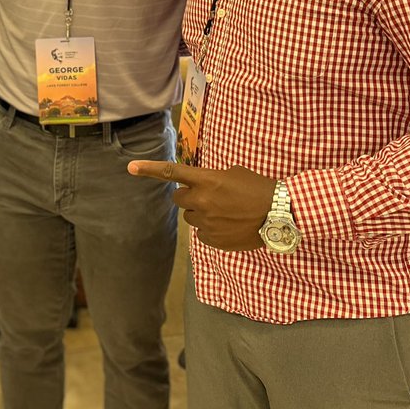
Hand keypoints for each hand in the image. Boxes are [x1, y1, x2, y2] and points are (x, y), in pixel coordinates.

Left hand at [128, 161, 274, 250]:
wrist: (279, 213)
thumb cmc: (257, 188)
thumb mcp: (233, 174)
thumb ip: (211, 179)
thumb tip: (202, 188)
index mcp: (207, 180)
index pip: (172, 172)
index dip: (149, 169)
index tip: (131, 168)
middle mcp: (202, 201)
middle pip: (178, 199)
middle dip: (188, 197)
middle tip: (207, 196)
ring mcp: (207, 223)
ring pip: (191, 217)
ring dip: (201, 213)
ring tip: (225, 212)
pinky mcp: (213, 240)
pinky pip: (202, 234)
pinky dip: (211, 230)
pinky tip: (229, 225)